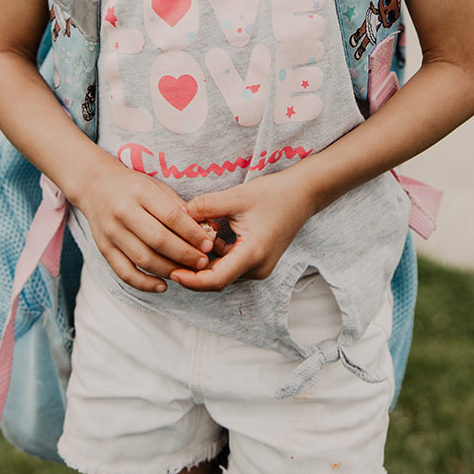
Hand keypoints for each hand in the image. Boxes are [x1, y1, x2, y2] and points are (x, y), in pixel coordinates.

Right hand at [76, 161, 214, 292]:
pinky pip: (125, 272)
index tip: (208, 244)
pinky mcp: (103, 248)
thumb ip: (180, 207)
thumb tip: (208, 229)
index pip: (171, 216)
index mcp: (140, 192)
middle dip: (184, 254)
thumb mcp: (157, 187)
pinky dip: (144, 283)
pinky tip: (163, 285)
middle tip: (203, 263)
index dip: (192, 233)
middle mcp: (123, 211)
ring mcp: (111, 231)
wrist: (94, 185)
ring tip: (188, 274)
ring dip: (169, 269)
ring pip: (143, 259)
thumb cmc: (133, 186)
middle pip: (158, 240)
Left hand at [168, 177, 314, 291]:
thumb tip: (179, 213)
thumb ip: (206, 206)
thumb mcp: (236, 196)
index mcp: (252, 255)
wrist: (303, 194)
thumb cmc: (274, 194)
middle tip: (170, 256)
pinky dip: (215, 255)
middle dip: (193, 270)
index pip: (215, 280)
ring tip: (187, 242)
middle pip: (216, 280)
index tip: (172, 271)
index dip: (191, 280)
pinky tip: (208, 235)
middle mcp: (257, 268)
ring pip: (222, 273)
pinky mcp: (257, 261)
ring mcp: (258, 267)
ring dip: (204, 261)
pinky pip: (230, 265)